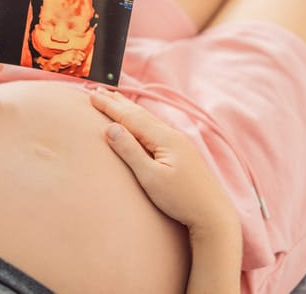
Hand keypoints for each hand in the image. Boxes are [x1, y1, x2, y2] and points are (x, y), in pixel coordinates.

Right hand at [90, 88, 239, 234]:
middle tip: (98, 91)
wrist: (213, 215)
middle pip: (139, 114)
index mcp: (164, 138)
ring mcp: (179, 143)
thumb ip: (130, 150)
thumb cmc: (181, 200)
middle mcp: (172, 135)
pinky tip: (139, 121)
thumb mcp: (150, 177)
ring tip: (115, 99)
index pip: (130, 117)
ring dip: (128, 108)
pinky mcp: (181, 152)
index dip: (109, 106)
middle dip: (116, 102)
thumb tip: (111, 127)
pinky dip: (140, 120)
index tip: (92, 95)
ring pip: (148, 119)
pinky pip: (155, 128)